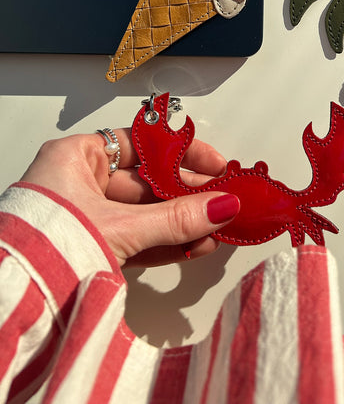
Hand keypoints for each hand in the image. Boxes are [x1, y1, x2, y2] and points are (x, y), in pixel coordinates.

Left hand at [22, 129, 239, 267]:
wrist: (15, 302)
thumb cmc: (44, 248)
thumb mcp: (120, 227)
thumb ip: (175, 219)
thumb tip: (220, 206)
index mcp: (75, 158)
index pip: (140, 143)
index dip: (180, 152)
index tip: (212, 164)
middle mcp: (78, 182)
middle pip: (147, 181)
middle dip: (187, 195)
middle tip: (221, 198)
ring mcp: (85, 216)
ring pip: (144, 213)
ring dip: (181, 222)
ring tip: (216, 225)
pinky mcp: (90, 247)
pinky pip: (136, 238)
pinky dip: (165, 242)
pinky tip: (195, 245)